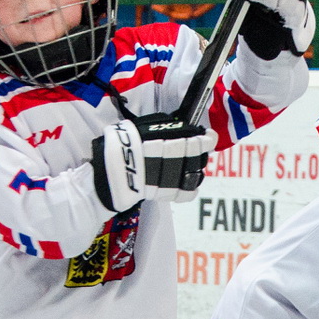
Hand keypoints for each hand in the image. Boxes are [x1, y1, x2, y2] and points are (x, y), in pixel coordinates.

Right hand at [91, 112, 215, 211]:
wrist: (110, 168)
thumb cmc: (123, 142)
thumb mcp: (145, 125)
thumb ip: (165, 126)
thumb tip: (182, 125)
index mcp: (170, 138)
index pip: (201, 140)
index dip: (208, 139)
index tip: (208, 137)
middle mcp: (174, 157)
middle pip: (198, 157)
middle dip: (199, 152)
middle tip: (196, 148)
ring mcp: (172, 176)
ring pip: (195, 174)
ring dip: (195, 169)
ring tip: (188, 166)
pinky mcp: (166, 193)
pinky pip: (187, 193)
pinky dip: (188, 189)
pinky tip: (185, 183)